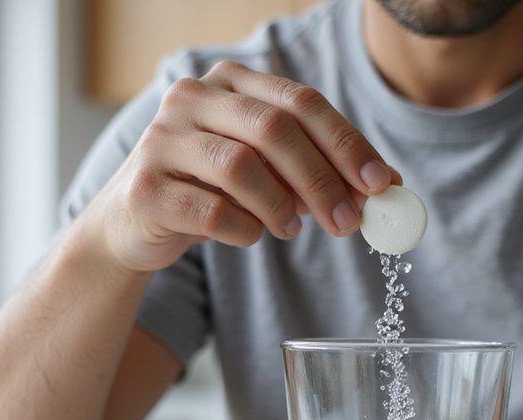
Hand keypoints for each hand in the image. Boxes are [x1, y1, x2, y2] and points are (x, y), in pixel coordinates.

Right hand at [71, 59, 399, 272]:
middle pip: (274, 129)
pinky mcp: (146, 189)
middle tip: (349, 221)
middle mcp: (191, 98)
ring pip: (241, 167)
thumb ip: (320, 170)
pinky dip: (243, 229)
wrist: (133, 225)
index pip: (301, 101)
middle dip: (321, 179)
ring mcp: (162, 140)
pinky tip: (250, 235)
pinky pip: (211, 211)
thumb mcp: (269, 173)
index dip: (346, 142)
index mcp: (229, 82)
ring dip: (280, 206)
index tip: (380, 183)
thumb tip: (389, 185)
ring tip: (291, 229)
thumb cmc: (211, 191)